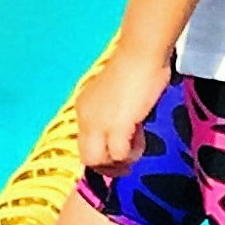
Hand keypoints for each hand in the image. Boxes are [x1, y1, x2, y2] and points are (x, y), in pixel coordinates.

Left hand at [74, 43, 174, 173]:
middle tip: (128, 163)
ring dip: (121, 160)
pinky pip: (118, 155)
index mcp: (84, 108)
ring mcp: (98, 122)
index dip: (104, 156)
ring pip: (99, 161)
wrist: (141, 57)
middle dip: (109, 167)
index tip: (121, 154)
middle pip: (88, 158)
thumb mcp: (117, 100)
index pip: (85, 145)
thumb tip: (122, 141)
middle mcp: (85, 116)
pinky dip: (131, 153)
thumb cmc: (135, 73)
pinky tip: (140, 137)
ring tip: (137, 141)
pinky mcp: (115, 125)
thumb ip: (114, 120)